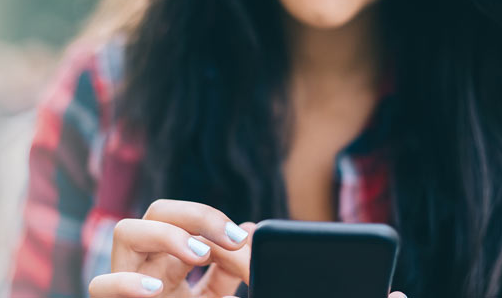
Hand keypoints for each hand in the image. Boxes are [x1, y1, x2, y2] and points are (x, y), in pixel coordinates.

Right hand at [84, 199, 409, 297]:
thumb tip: (401, 297)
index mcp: (203, 279)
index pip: (205, 231)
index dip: (227, 230)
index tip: (255, 248)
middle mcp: (164, 279)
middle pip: (161, 212)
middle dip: (194, 214)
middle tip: (230, 240)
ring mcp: (135, 294)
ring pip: (126, 232)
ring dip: (164, 234)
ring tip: (198, 254)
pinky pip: (100, 287)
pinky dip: (126, 283)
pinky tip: (161, 294)